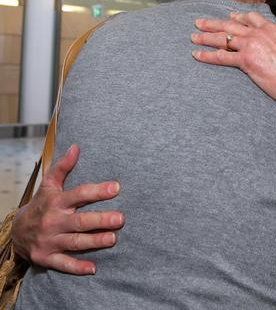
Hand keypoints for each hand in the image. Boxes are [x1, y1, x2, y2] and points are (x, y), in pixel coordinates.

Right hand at [12, 144, 124, 274]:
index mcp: (56, 202)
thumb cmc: (41, 205)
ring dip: (94, 242)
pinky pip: (63, 264)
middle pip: (79, 221)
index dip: (97, 191)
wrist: (15, 232)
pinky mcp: (46, 257)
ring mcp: (49, 240)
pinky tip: (93, 268)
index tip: (116, 187)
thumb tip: (76, 146)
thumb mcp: (49, 186)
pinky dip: (77, 267)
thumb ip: (63, 167)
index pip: (78, 194)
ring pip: (74, 242)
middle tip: (121, 218)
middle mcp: (53, 221)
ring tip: (113, 239)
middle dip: (100, 220)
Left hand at [192, 12, 275, 174]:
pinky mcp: (246, 62)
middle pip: (231, 25)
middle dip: (213, 23)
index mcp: (273, 29)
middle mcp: (259, 35)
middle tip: (200, 22)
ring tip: (193, 37)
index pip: (252, 19)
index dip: (239, 17)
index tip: (231, 16)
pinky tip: (196, 55)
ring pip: (223, 39)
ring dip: (205, 37)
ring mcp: (251, 47)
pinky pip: (221, 57)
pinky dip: (207, 56)